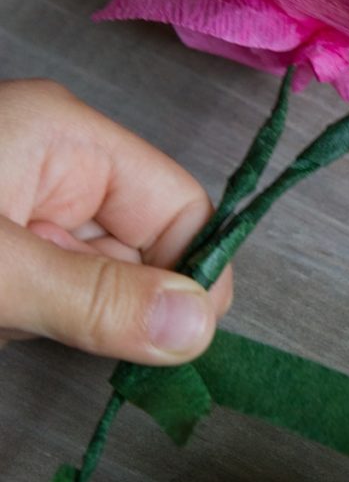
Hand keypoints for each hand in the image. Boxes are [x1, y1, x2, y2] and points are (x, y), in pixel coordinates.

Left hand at [0, 79, 231, 362]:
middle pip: (143, 253)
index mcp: (67, 139)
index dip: (195, 274)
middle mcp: (58, 172)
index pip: (180, 207)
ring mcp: (28, 215)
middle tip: (62, 332)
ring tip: (5, 315)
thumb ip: (94, 297)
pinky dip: (30, 324)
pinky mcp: (7, 256)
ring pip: (96, 286)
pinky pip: (52, 299)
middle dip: (113, 306)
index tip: (180, 342)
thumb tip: (197, 326)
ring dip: (63, 320)